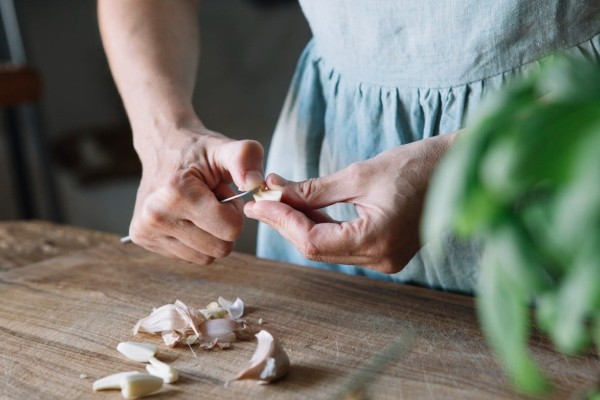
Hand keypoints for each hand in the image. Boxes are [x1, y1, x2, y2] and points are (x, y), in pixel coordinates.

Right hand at [129, 119, 264, 263]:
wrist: (162, 146)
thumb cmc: (197, 151)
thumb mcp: (225, 148)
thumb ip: (245, 160)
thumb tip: (256, 183)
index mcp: (176, 193)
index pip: (231, 229)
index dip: (235, 211)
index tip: (223, 193)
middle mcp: (154, 216)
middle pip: (220, 248)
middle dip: (224, 226)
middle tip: (212, 200)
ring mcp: (146, 231)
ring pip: (206, 257)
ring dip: (211, 235)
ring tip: (199, 207)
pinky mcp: (143, 239)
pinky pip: (189, 257)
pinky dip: (196, 240)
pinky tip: (187, 216)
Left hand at [244, 134, 455, 272]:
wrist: (457, 169)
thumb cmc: (416, 165)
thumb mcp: (360, 174)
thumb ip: (315, 190)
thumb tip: (277, 192)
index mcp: (376, 241)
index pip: (312, 241)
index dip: (281, 221)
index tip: (259, 201)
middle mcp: (380, 259)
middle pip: (316, 248)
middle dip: (286, 222)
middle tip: (262, 199)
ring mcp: (384, 259)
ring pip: (327, 248)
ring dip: (301, 224)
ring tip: (277, 199)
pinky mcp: (385, 251)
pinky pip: (343, 244)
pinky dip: (321, 226)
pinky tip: (305, 208)